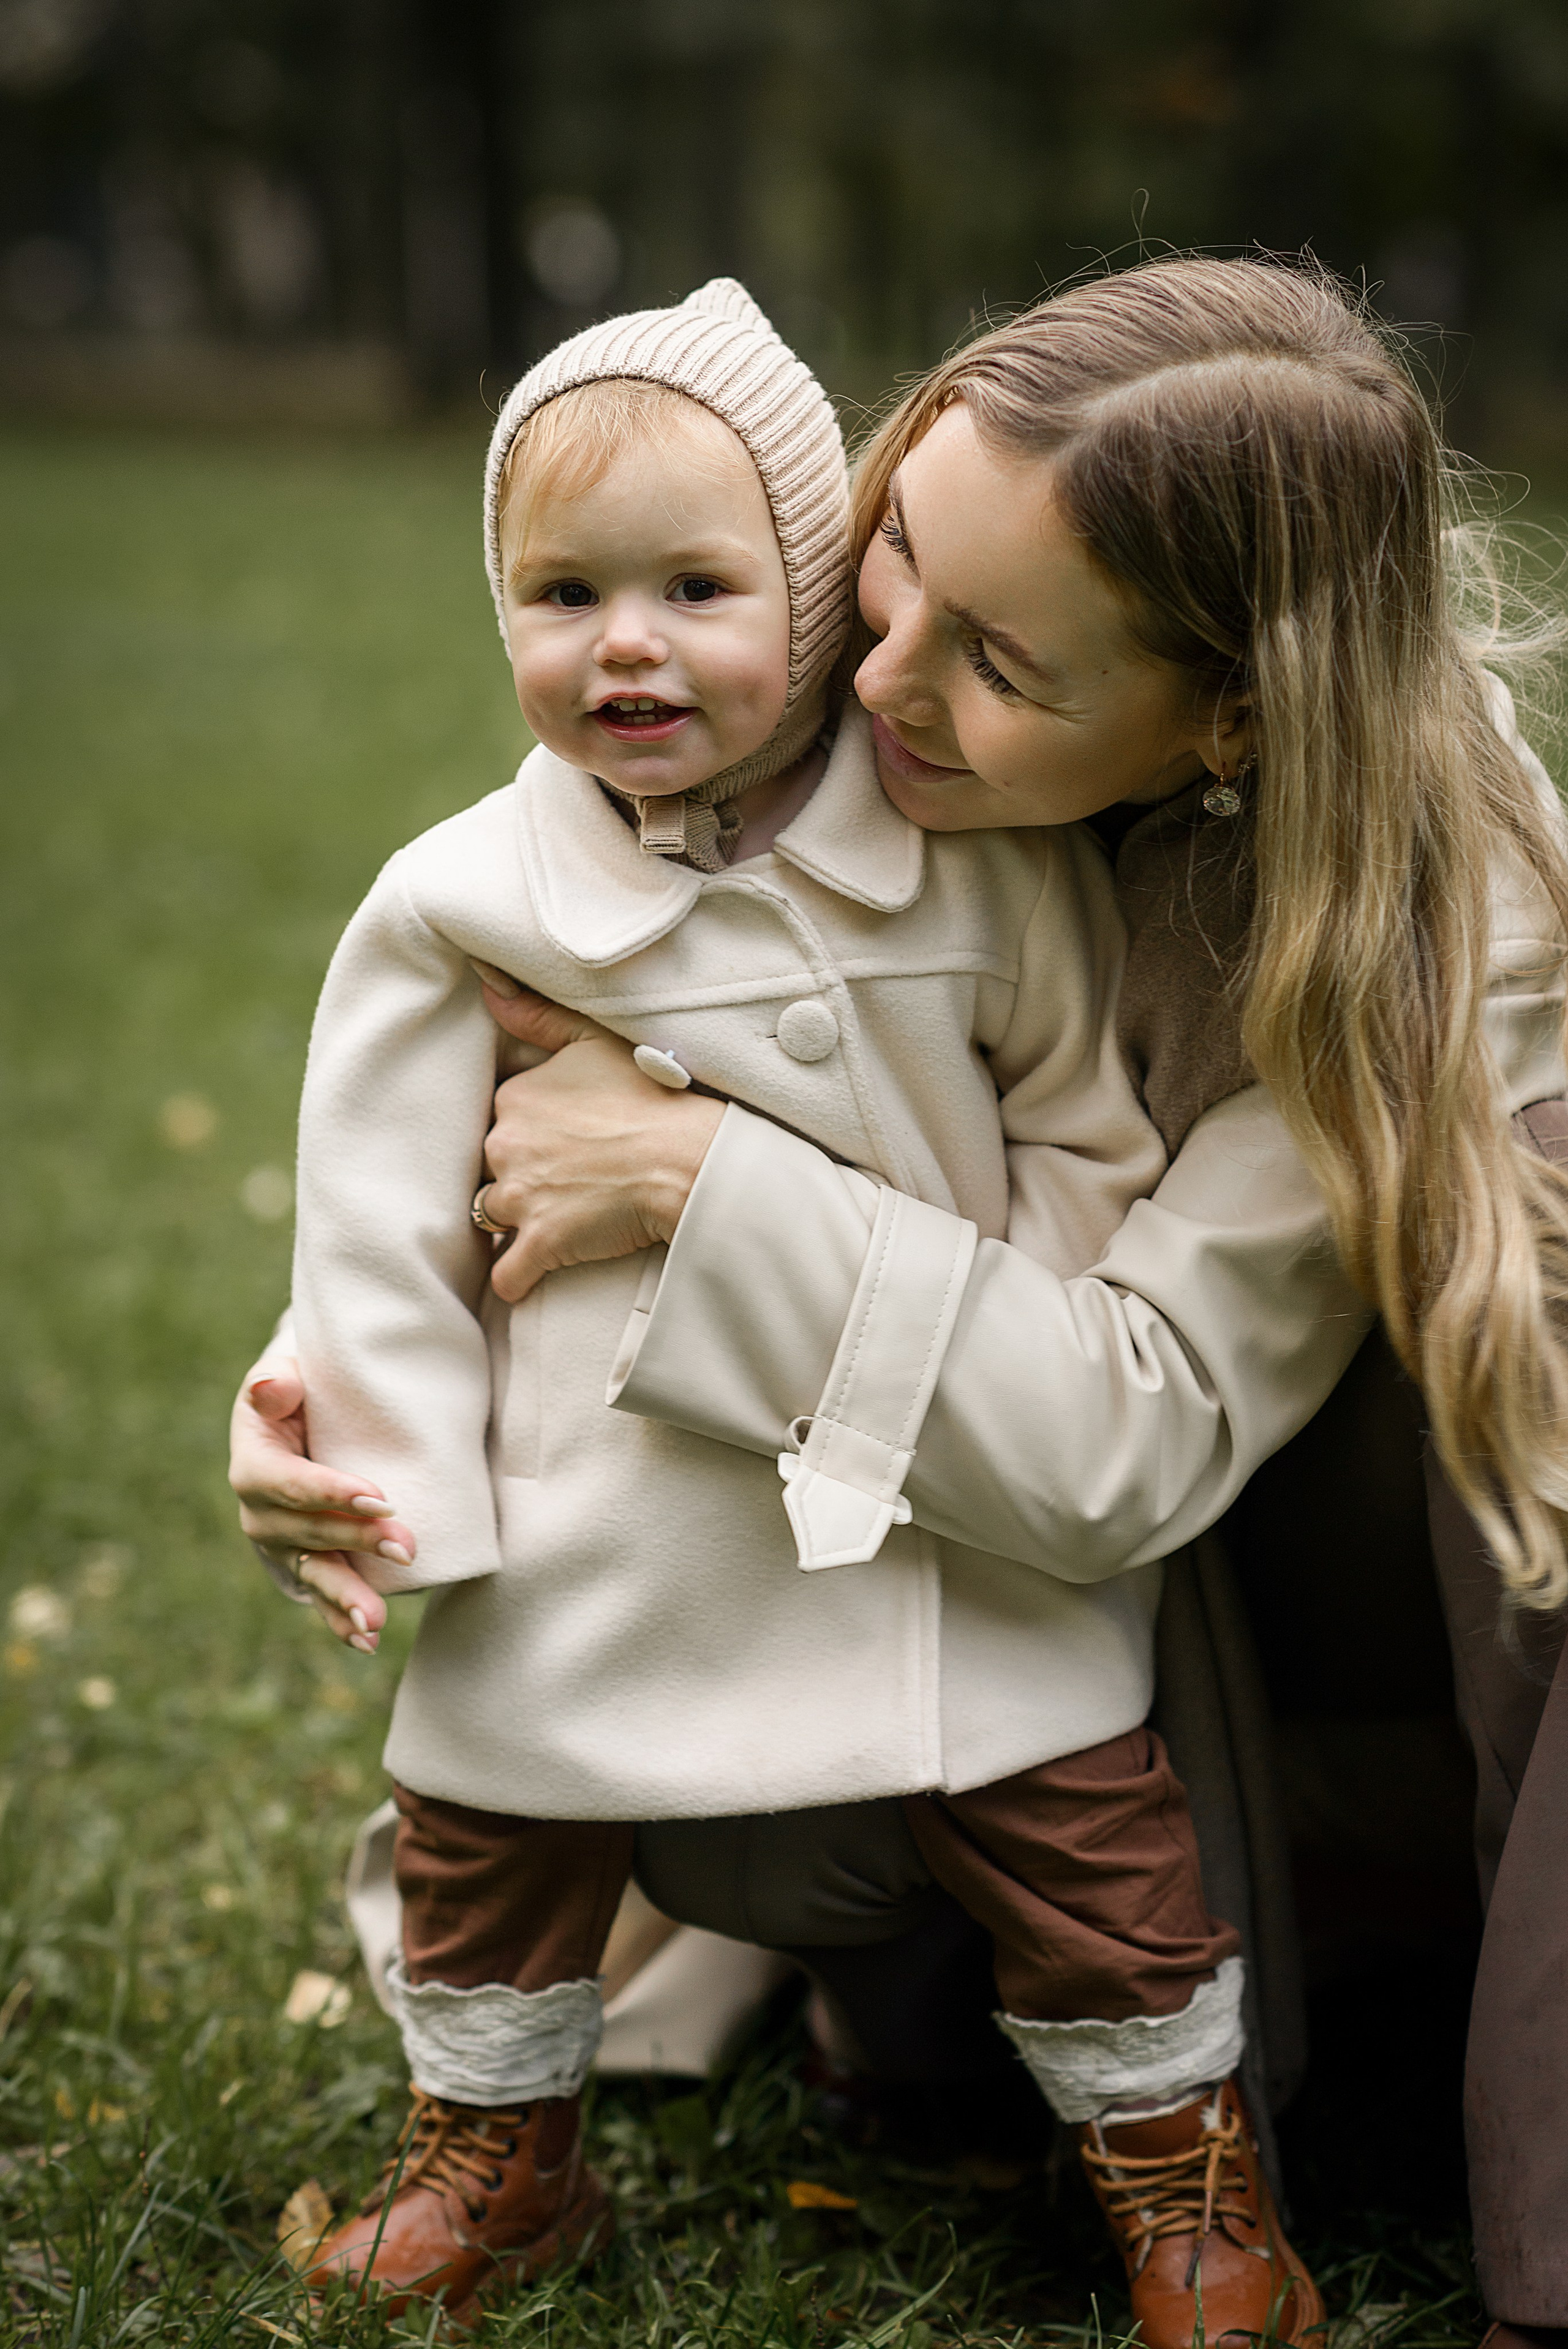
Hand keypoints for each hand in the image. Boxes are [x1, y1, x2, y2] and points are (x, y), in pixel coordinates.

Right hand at [229, 1361, 410, 1651]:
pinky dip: (341, 1621)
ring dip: (346, 1597)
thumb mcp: (284, 1378)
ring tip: (376, 1622)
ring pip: (314, 1575)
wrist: (299, 1423)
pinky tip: (367, 1642)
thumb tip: (273, 1387)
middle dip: (358, 1541)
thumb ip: (275, 1383)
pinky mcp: (305, 1564)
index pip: (289, 1484)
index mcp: (253, 1466)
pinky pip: (321, 1596)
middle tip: (405, 1547)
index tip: (378, 1497)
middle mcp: (260, 1514)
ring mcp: (282, 1546)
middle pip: (309, 1533)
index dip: (330, 1492)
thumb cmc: (298, 1395)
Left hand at [472, 973, 722, 1303]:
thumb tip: (486, 988)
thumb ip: (535, 1016)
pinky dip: (516, 1278)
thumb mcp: (594, 1040)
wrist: (688, 1156)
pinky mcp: (541, 1243)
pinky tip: (529, 1276)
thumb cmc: (653, 1094)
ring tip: (553, 1219)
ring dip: (515, 1221)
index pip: (501, 1120)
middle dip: (519, 1175)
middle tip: (565, 1180)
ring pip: (492, 1216)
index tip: (561, 1141)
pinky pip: (507, 1273)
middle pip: (492, 1168)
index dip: (528, 1133)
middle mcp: (506, 1145)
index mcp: (515, 1097)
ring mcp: (520, 1197)